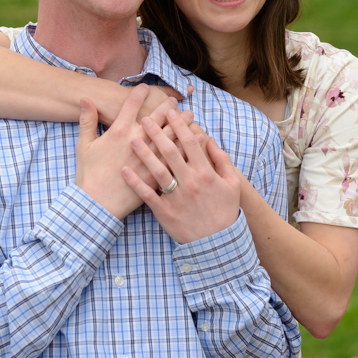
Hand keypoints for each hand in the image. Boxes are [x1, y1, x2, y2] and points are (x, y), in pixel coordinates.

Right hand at [76, 85, 186, 219]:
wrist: (97, 204)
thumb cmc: (89, 175)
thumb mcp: (84, 145)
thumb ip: (87, 120)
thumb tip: (84, 98)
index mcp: (119, 131)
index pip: (132, 104)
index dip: (140, 92)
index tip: (146, 87)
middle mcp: (137, 140)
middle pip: (157, 117)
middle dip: (167, 107)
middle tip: (174, 102)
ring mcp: (149, 157)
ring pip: (171, 135)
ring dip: (182, 124)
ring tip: (190, 116)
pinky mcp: (157, 173)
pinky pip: (176, 157)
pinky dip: (187, 147)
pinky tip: (196, 142)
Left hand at [122, 109, 241, 243]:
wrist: (217, 245)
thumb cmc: (225, 212)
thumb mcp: (232, 184)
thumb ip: (222, 160)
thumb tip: (209, 139)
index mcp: (205, 173)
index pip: (191, 142)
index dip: (180, 125)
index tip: (170, 112)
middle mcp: (190, 182)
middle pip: (170, 152)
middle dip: (157, 133)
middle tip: (145, 119)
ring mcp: (176, 197)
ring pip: (157, 170)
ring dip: (144, 153)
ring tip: (133, 139)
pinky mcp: (165, 212)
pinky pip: (148, 195)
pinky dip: (135, 182)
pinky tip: (125, 170)